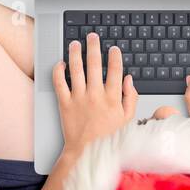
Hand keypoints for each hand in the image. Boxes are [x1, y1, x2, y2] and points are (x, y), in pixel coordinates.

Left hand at [53, 33, 137, 156]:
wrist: (86, 152)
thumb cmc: (107, 137)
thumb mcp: (127, 119)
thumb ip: (130, 98)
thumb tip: (128, 79)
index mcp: (112, 98)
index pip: (114, 70)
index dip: (114, 56)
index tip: (113, 48)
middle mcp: (95, 95)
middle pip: (94, 64)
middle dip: (93, 47)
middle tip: (92, 37)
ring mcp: (78, 98)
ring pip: (76, 69)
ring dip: (75, 53)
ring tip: (75, 44)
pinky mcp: (64, 103)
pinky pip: (59, 83)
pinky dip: (59, 71)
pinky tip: (61, 63)